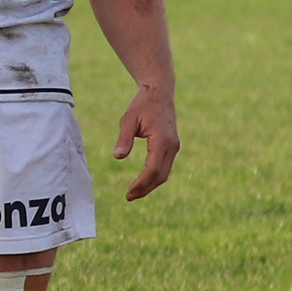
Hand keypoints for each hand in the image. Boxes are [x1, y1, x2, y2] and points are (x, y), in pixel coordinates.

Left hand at [113, 84, 179, 199]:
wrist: (159, 93)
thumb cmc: (141, 105)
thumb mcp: (128, 120)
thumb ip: (124, 138)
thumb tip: (118, 157)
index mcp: (162, 140)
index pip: (152, 168)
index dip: (141, 183)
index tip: (128, 192)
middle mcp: (172, 146)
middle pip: (160, 175)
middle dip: (145, 188)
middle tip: (128, 197)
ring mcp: (174, 147)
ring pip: (164, 172)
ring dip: (150, 185)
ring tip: (133, 193)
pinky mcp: (172, 146)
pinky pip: (164, 166)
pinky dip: (154, 176)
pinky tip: (143, 182)